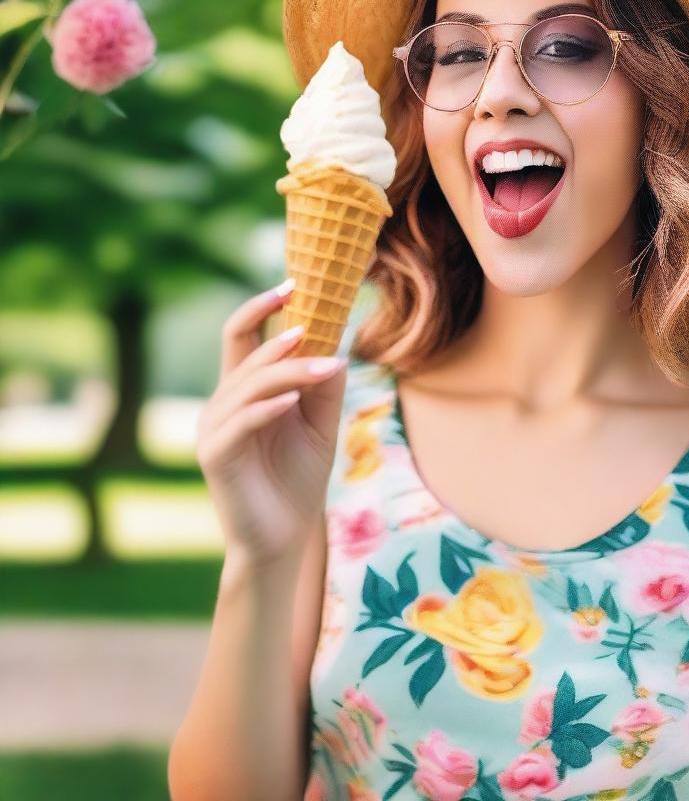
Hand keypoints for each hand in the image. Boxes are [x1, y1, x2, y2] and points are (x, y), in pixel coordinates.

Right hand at [195, 281, 348, 566]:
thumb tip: (339, 342)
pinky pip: (241, 422)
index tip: (294, 283)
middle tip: (314, 323)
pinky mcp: (216, 456)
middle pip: (245, 352)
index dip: (263, 306)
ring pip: (249, 383)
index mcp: (243, 390)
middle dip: (280, 334)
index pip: (242, 335)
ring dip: (289, 371)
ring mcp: (215, 428)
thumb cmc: (298, 479)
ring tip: (326, 367)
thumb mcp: (320, 424)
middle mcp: (222, 402)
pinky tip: (293, 401)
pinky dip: (268, 407)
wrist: (284, 538)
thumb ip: (324, 386)